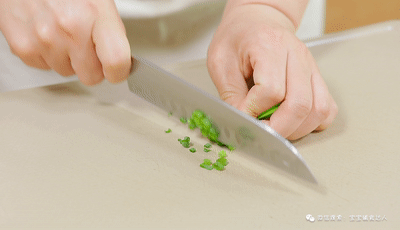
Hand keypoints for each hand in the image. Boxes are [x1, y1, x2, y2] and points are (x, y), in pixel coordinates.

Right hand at [0, 0, 130, 84]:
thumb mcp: (99, 1)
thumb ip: (111, 32)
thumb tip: (120, 58)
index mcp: (94, 14)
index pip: (116, 61)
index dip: (119, 72)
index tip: (118, 72)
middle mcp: (69, 28)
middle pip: (91, 76)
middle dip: (92, 66)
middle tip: (87, 46)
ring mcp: (44, 39)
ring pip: (67, 72)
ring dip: (67, 58)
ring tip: (62, 32)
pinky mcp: (23, 47)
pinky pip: (44, 67)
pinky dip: (47, 54)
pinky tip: (47, 33)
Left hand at [207, 4, 337, 139]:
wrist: (257, 20)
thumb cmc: (237, 38)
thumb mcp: (221, 62)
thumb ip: (231, 94)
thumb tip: (244, 123)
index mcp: (269, 46)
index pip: (271, 90)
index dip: (255, 111)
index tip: (243, 115)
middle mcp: (296, 55)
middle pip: (299, 104)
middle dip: (278, 128)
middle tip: (261, 132)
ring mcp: (310, 66)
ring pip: (318, 109)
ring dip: (296, 129)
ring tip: (276, 128)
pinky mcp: (317, 77)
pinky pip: (327, 108)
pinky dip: (312, 122)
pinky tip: (293, 121)